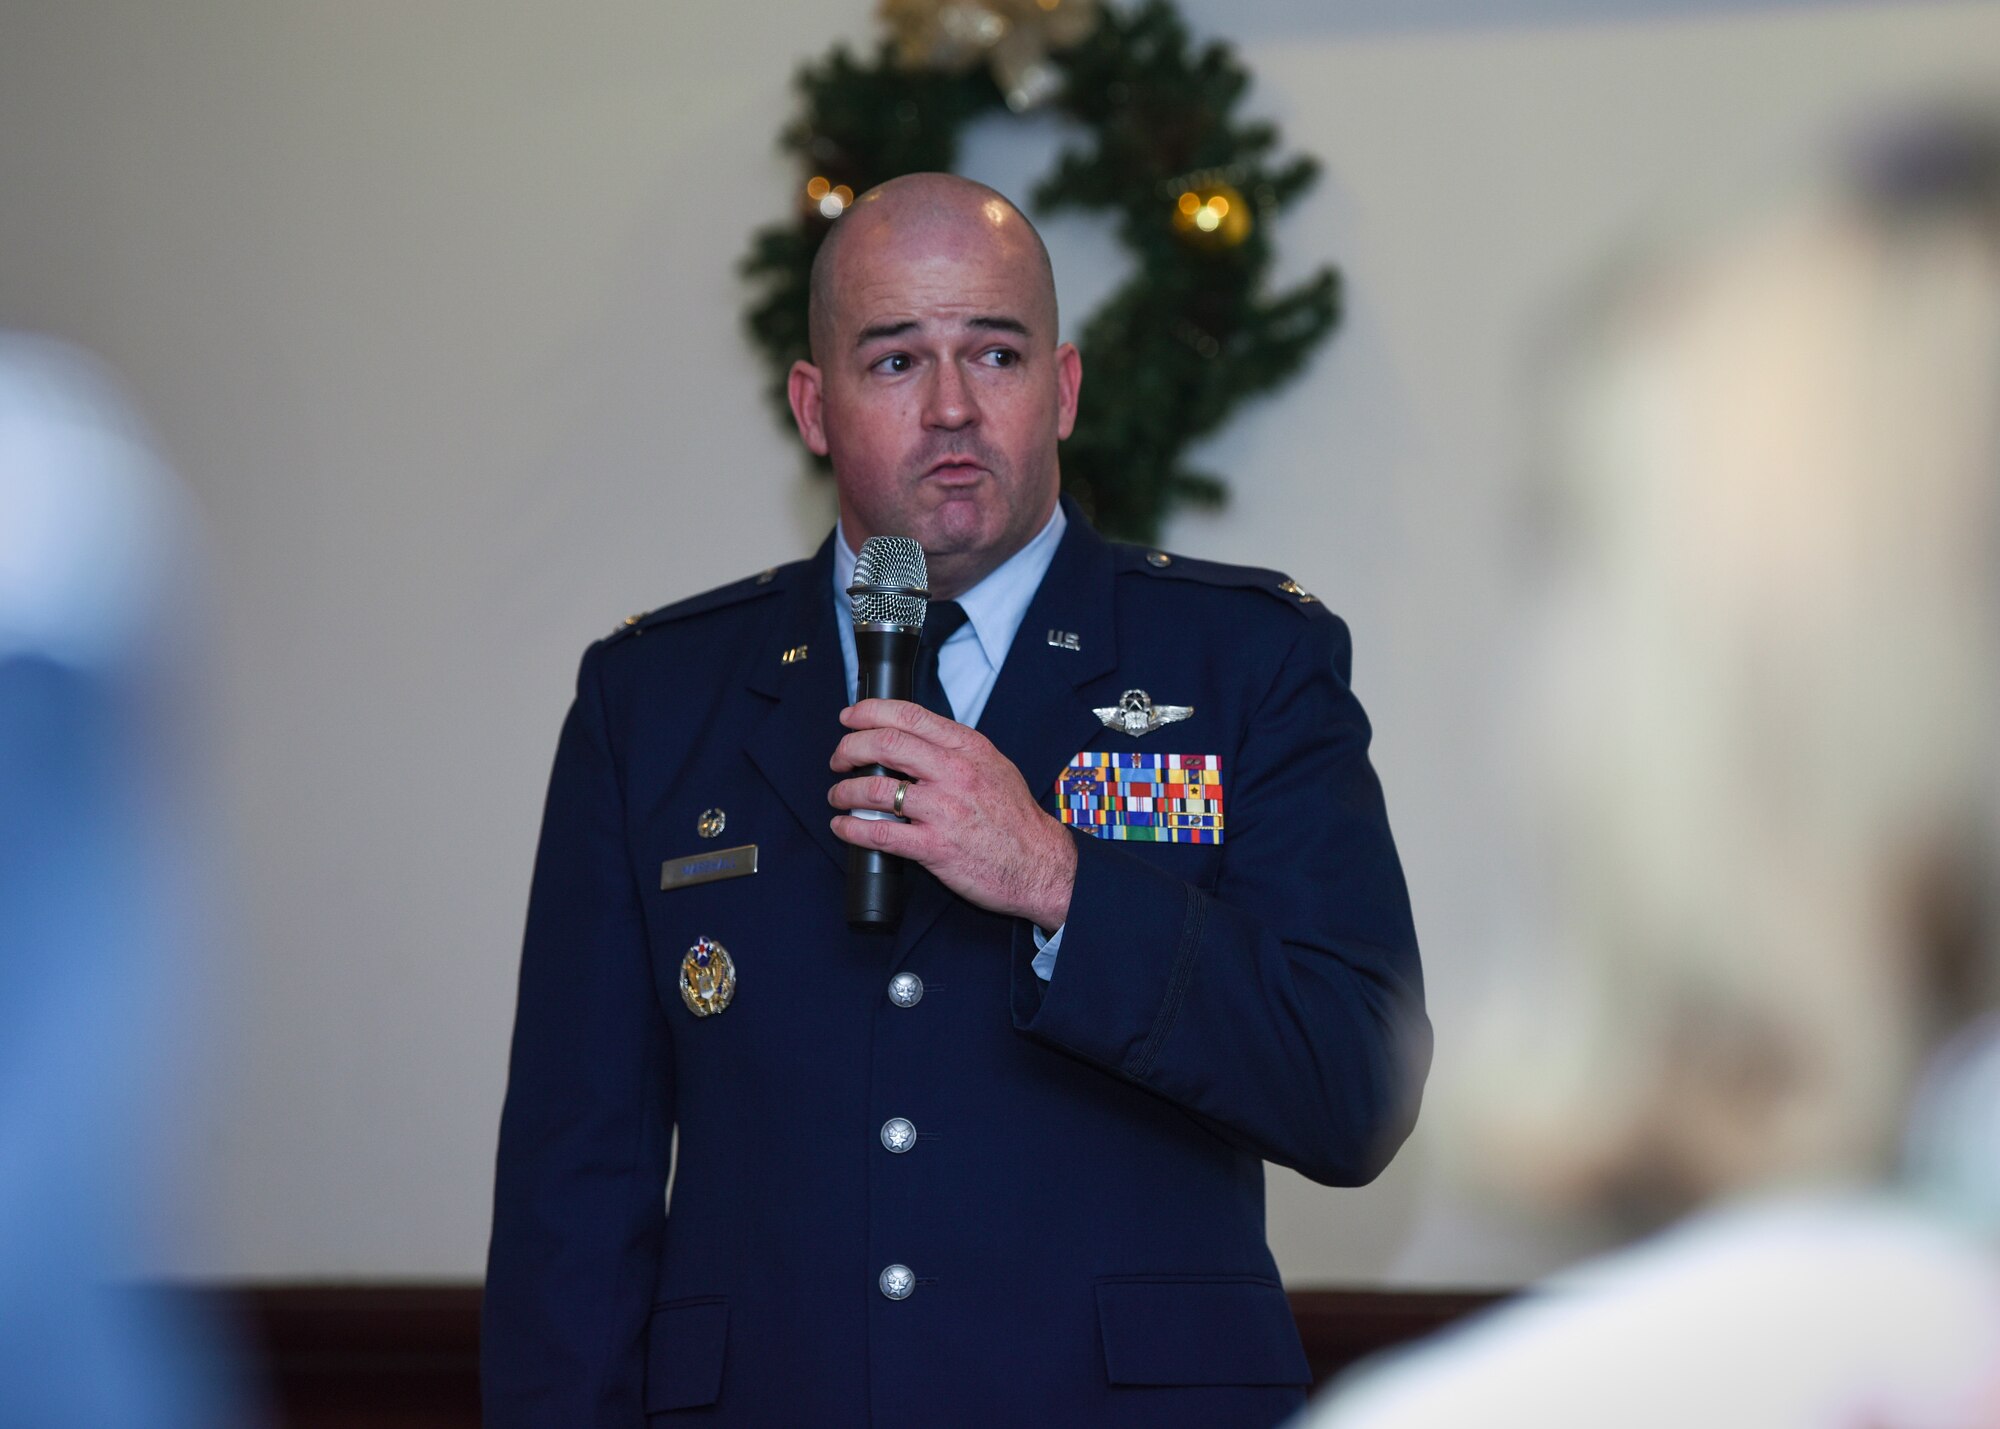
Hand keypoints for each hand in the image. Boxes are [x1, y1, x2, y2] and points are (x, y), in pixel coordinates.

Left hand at [828, 699, 1075, 930]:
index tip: (850, 717)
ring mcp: (944, 810)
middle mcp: (954, 773)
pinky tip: (844, 828)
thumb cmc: (1016, 819)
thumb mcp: (993, 766)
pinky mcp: (935, 847)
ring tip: (838, 796)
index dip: (870, 711)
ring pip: (876, 790)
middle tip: (839, 758)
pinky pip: (880, 834)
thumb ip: (955, 750)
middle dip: (849, 748)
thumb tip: (913, 739)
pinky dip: (852, 830)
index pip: (909, 716)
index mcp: (968, 748)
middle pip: (885, 745)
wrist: (1041, 864)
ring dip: (845, 792)